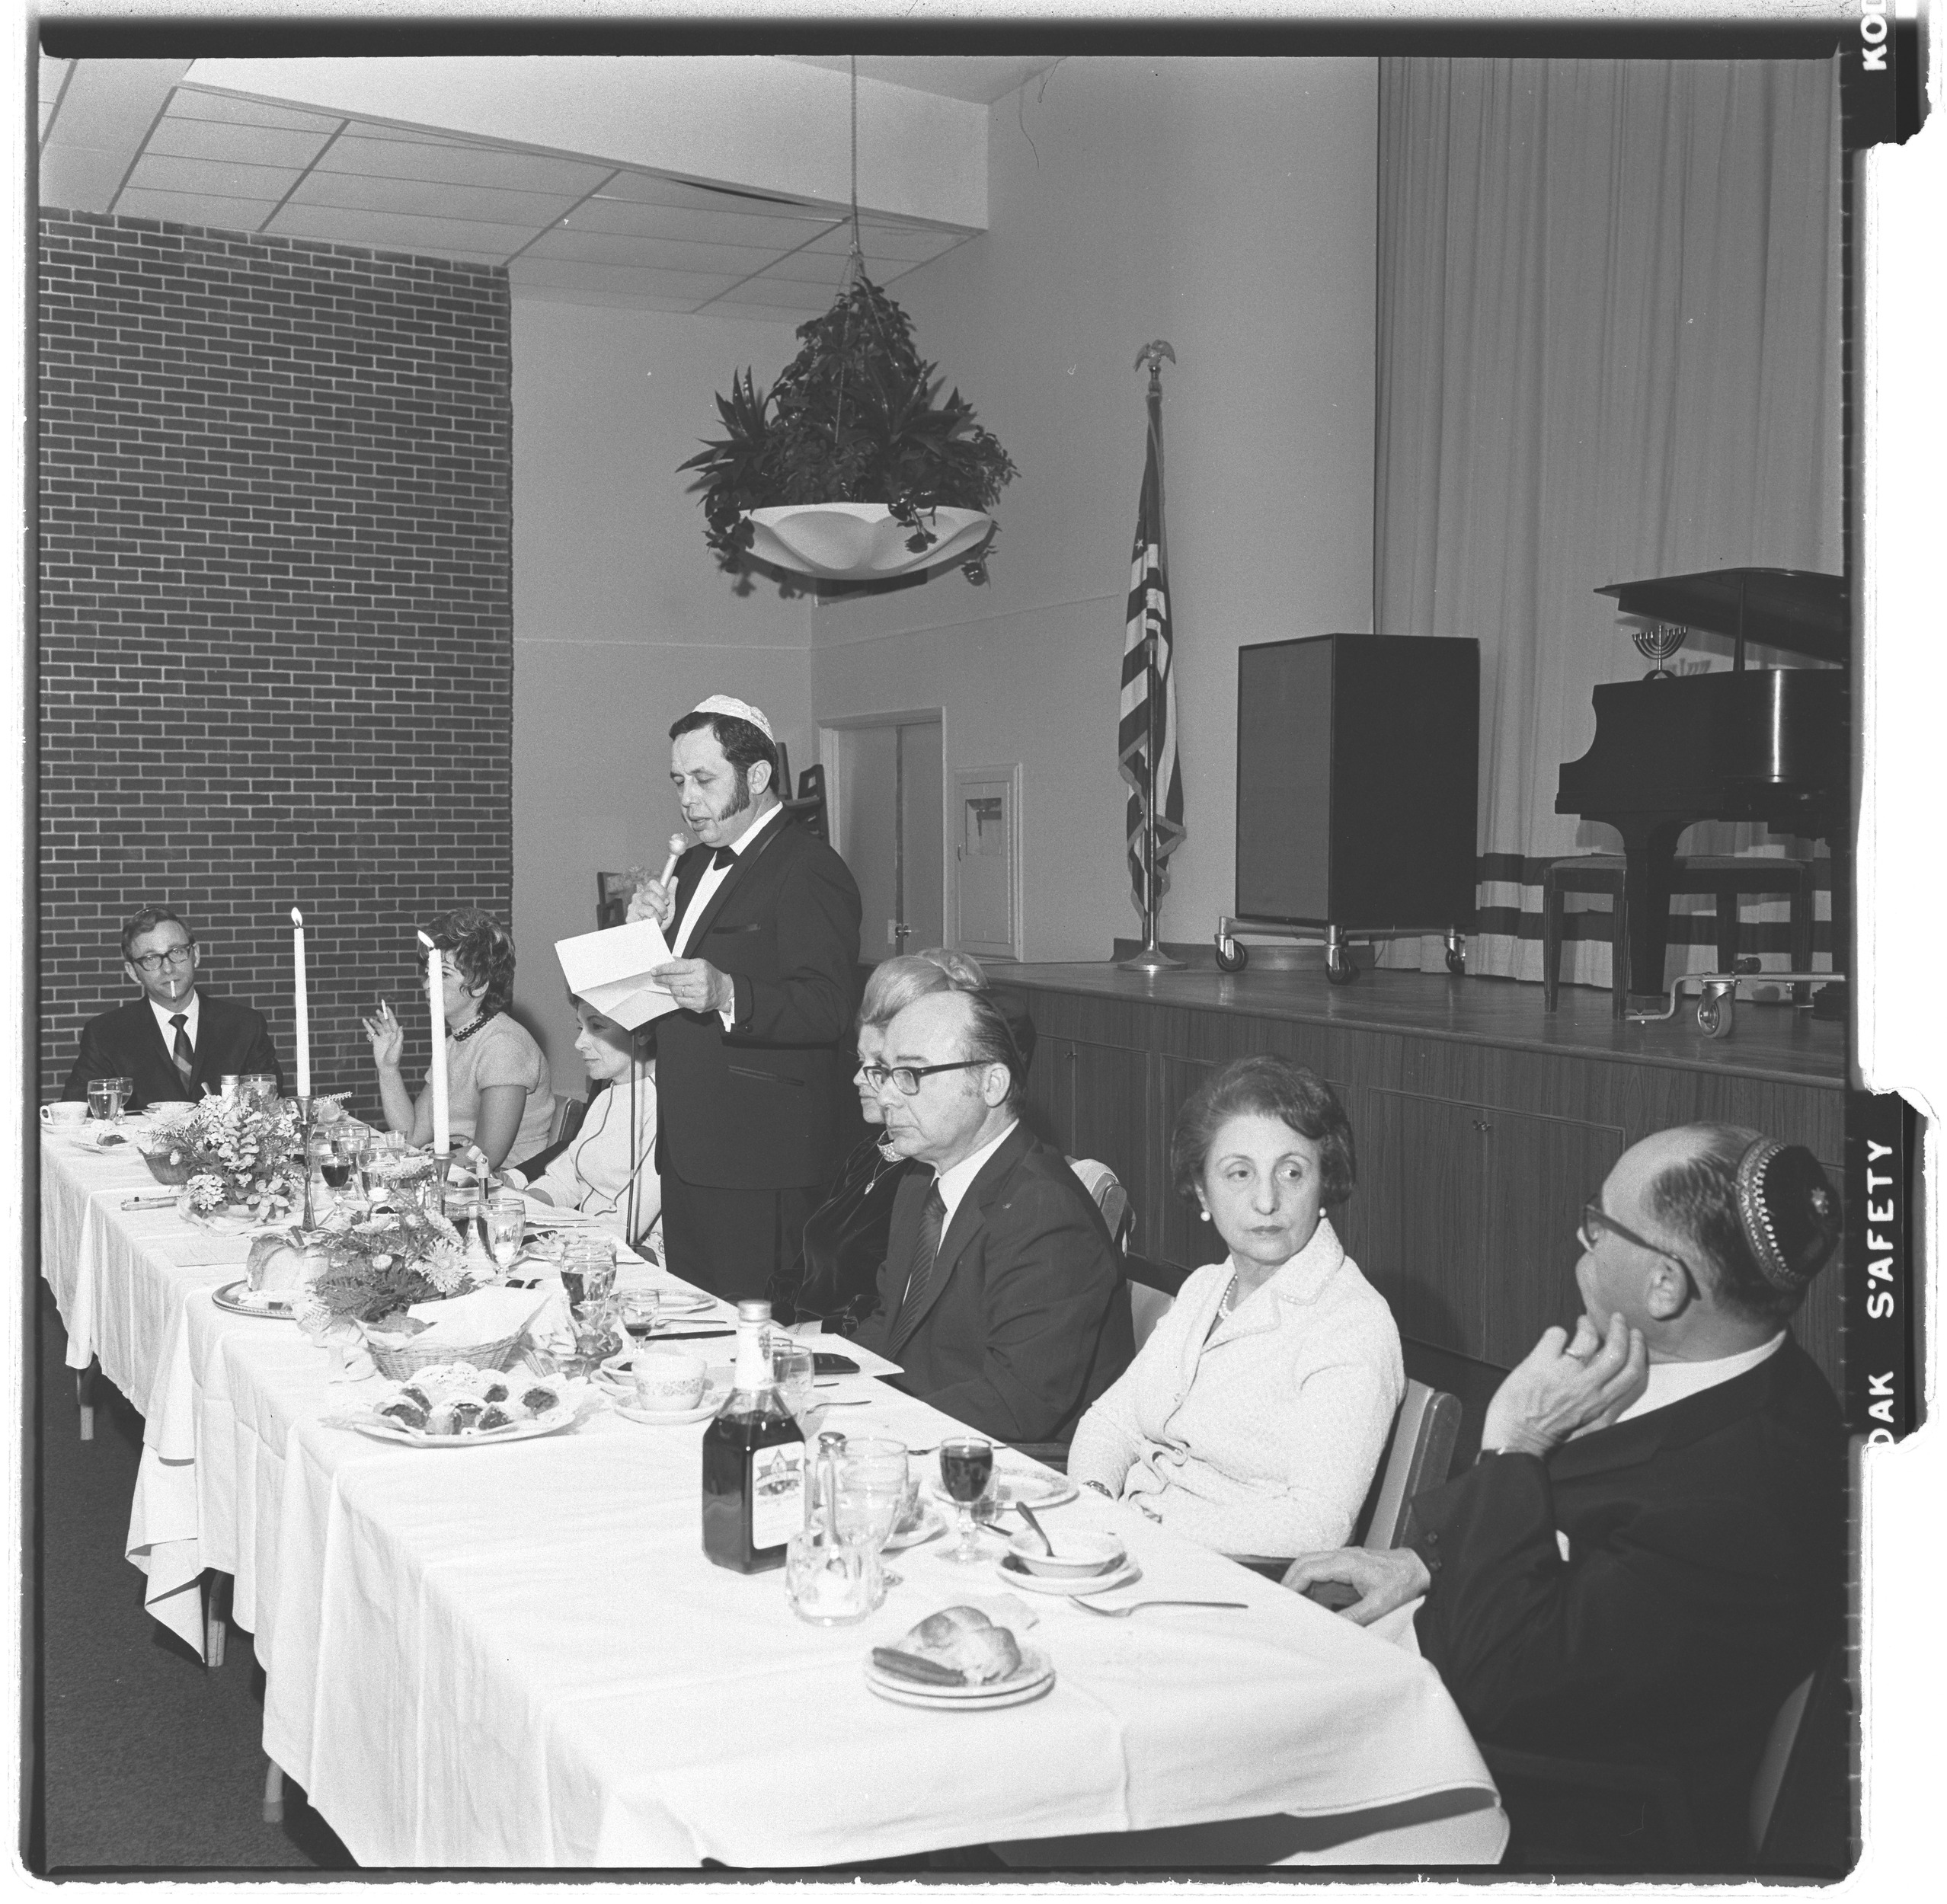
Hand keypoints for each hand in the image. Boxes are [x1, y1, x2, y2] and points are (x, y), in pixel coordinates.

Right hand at [360, 1000, 403, 1070]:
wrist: (386, 1067)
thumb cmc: (394, 1058)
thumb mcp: (398, 1047)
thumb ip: (399, 1036)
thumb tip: (400, 1026)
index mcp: (396, 1035)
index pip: (393, 1022)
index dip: (390, 1015)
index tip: (387, 1008)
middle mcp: (389, 1035)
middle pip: (385, 1023)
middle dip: (382, 1017)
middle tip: (378, 1010)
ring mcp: (382, 1037)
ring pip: (378, 1027)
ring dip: (374, 1022)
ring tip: (370, 1019)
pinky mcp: (376, 1041)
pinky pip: (371, 1032)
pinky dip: (368, 1027)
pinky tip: (364, 1021)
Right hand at [627, 878, 674, 929]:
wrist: (656, 934)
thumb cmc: (661, 919)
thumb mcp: (669, 906)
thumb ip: (671, 892)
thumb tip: (674, 878)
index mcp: (647, 892)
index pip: (652, 883)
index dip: (662, 892)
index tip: (667, 901)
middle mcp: (638, 898)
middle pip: (651, 896)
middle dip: (662, 907)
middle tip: (664, 914)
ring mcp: (633, 908)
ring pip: (650, 910)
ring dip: (658, 918)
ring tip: (658, 921)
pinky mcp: (630, 918)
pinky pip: (645, 920)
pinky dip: (653, 925)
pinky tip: (651, 925)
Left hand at [651, 958, 733, 1016]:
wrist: (724, 990)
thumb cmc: (709, 976)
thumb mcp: (699, 964)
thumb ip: (682, 963)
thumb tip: (666, 962)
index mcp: (699, 967)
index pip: (676, 967)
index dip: (663, 969)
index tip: (654, 970)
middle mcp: (700, 980)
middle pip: (674, 980)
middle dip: (662, 979)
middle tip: (656, 978)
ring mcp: (700, 993)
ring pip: (676, 991)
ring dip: (671, 988)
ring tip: (671, 985)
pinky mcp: (699, 1004)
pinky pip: (680, 1001)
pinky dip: (677, 997)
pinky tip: (679, 993)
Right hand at [1281, 1547, 1430, 1626]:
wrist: (1419, 1569)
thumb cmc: (1402, 1583)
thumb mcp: (1379, 1605)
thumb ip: (1354, 1616)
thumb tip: (1332, 1626)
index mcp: (1346, 1562)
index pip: (1308, 1568)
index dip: (1293, 1583)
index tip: (1283, 1599)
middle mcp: (1342, 1556)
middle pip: (1305, 1562)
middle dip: (1290, 1580)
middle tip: (1281, 1600)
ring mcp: (1345, 1558)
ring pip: (1312, 1563)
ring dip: (1300, 1579)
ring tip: (1293, 1601)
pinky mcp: (1349, 1564)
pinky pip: (1323, 1568)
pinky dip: (1312, 1580)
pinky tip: (1312, 1597)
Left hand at [1481, 1312, 1648, 1457]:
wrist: (1515, 1440)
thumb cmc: (1544, 1434)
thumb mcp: (1583, 1422)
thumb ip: (1596, 1400)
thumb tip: (1601, 1377)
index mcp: (1600, 1404)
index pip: (1631, 1373)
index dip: (1637, 1351)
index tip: (1635, 1337)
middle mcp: (1587, 1388)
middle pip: (1616, 1351)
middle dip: (1621, 1331)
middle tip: (1618, 1319)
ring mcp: (1565, 1373)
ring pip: (1590, 1337)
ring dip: (1588, 1325)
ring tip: (1583, 1322)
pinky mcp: (1541, 1362)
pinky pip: (1556, 1334)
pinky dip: (1556, 1332)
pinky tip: (1552, 1337)